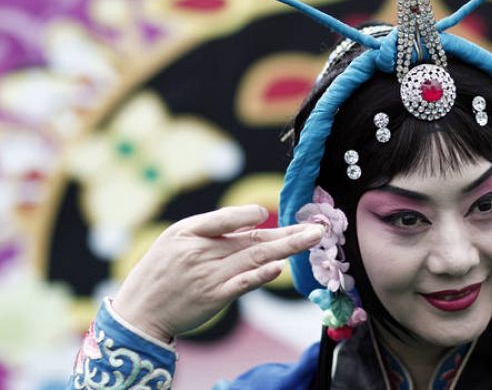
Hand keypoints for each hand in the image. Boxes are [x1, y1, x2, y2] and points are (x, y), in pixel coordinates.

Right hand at [112, 205, 323, 342]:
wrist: (139, 312)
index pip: (223, 218)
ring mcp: (209, 275)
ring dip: (287, 248)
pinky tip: (278, 268)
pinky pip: (242, 284)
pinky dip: (260, 275)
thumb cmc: (160, 272)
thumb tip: (254, 220)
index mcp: (188, 232)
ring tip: (311, 240)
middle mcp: (200, 251)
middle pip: (252, 239)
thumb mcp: (174, 240)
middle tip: (318, 228)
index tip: (268, 213)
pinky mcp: (214, 297)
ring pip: (254, 258)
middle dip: (288, 233)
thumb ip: (212, 229)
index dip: (247, 215)